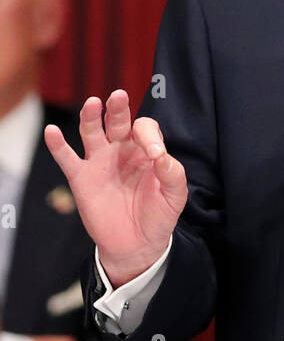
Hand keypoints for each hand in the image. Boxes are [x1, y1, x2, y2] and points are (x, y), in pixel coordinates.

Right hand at [44, 90, 186, 287]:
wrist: (137, 245)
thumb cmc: (159, 216)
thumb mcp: (175, 196)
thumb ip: (172, 174)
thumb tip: (160, 155)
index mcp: (145, 150)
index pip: (144, 129)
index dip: (148, 136)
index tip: (154, 155)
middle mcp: (121, 150)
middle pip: (118, 122)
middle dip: (118, 109)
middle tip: (119, 96)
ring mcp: (100, 162)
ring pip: (91, 132)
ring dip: (91, 117)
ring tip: (93, 104)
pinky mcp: (82, 179)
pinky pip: (67, 158)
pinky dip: (58, 145)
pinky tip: (52, 131)